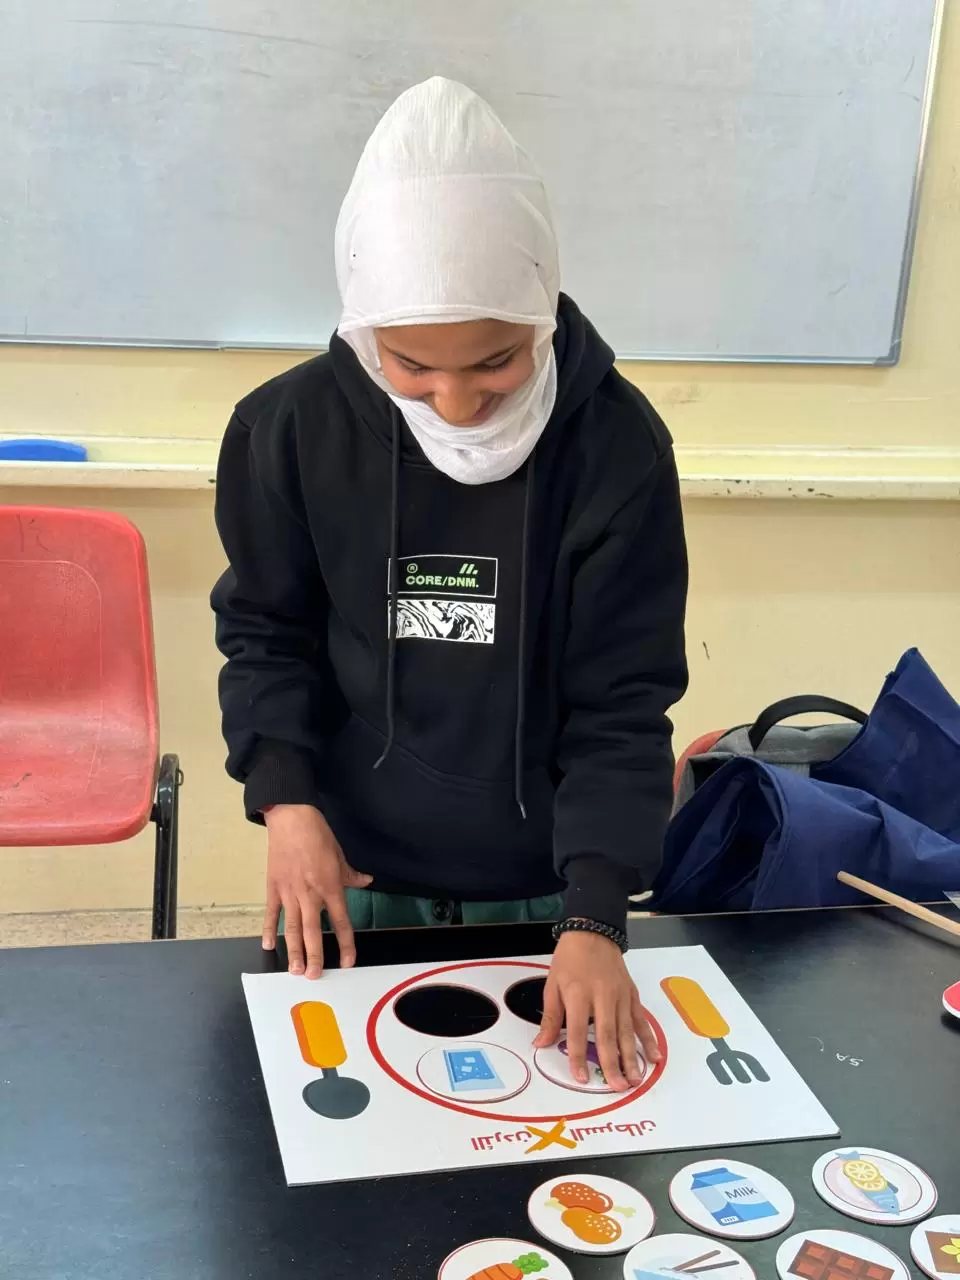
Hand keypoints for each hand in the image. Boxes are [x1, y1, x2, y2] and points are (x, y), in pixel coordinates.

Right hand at [262, 804, 371, 977]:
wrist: (292, 819)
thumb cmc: (318, 836)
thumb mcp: (340, 856)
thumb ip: (352, 875)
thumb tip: (368, 881)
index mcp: (330, 887)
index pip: (341, 922)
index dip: (345, 944)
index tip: (348, 962)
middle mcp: (311, 894)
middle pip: (313, 931)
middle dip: (314, 956)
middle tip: (314, 976)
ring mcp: (289, 892)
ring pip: (292, 927)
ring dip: (293, 950)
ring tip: (294, 970)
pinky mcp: (273, 887)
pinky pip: (271, 913)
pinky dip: (269, 929)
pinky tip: (268, 945)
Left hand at [535, 929, 660, 1091]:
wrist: (593, 933)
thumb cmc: (569, 959)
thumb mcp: (552, 984)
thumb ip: (550, 1017)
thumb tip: (541, 1043)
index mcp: (578, 994)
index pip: (578, 1031)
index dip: (579, 1055)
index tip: (581, 1077)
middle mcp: (602, 996)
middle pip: (608, 1035)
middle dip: (613, 1063)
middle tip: (618, 1087)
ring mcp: (620, 996)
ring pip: (627, 1031)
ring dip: (632, 1057)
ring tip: (635, 1079)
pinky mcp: (631, 995)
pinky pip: (640, 1019)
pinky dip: (649, 1038)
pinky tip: (654, 1056)